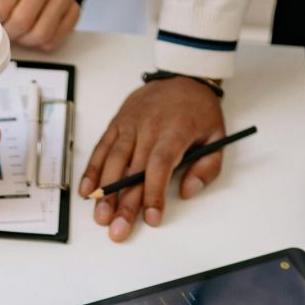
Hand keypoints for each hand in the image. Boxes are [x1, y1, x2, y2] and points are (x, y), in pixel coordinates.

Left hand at [0, 0, 79, 51]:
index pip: (2, 5)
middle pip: (23, 21)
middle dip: (10, 34)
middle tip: (7, 32)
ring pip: (41, 33)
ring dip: (26, 41)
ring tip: (20, 33)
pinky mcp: (75, 9)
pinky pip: (55, 39)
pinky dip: (41, 44)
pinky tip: (34, 34)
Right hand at [79, 77, 225, 241]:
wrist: (183, 74)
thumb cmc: (199, 110)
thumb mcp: (218, 137)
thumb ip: (207, 168)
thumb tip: (186, 192)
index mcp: (175, 131)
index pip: (160, 166)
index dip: (154, 194)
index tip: (151, 218)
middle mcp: (149, 127)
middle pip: (133, 171)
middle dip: (123, 204)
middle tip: (117, 230)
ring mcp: (130, 124)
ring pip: (113, 161)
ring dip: (104, 192)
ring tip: (100, 216)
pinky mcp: (117, 123)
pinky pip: (101, 148)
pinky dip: (92, 169)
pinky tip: (87, 191)